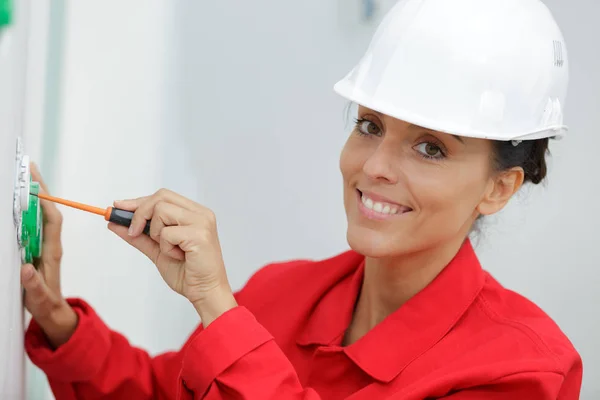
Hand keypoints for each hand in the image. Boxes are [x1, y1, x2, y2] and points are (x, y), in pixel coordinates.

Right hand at [21, 164, 77, 347]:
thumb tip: (26, 269)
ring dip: (32, 196)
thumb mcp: (38, 298)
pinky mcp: (37, 248)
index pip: (51, 220)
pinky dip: (26, 209)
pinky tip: (18, 201)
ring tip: (23, 176)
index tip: (35, 184)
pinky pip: (33, 223)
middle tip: (28, 167)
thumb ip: (33, 285)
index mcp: (52, 251)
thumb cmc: (45, 304)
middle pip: (46, 210)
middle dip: (39, 189)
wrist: (52, 312)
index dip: (45, 201)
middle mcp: (50, 243)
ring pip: (39, 215)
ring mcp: (43, 244)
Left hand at [109, 189, 236, 325]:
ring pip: (161, 211)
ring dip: (156, 233)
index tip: (118, 207)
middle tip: (134, 232)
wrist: (205, 292)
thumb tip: (115, 223)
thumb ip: (139, 235)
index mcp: (194, 213)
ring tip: (169, 249)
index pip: (163, 196)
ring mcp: (202, 222)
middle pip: (161, 197)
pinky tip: (179, 256)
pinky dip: (166, 247)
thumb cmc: (187, 272)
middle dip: (140, 213)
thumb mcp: (157, 250)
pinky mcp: (200, 235)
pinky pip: (167, 233)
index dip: (139, 201)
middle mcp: (200, 213)